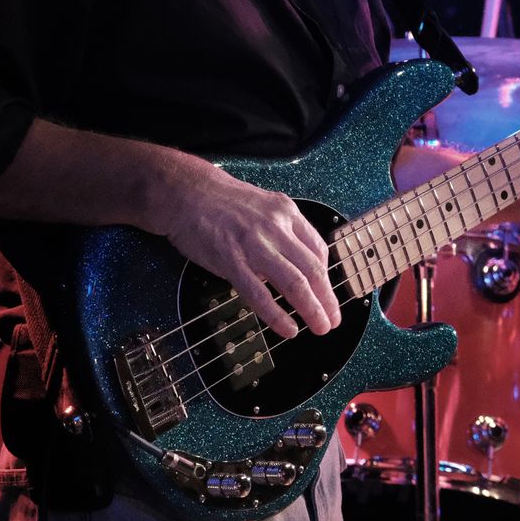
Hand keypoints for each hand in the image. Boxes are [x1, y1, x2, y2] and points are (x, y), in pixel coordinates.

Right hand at [154, 162, 341, 340]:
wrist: (187, 192)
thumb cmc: (222, 202)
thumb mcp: (263, 207)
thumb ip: (281, 232)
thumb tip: (294, 263)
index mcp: (286, 212)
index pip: (318, 249)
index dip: (327, 278)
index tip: (328, 295)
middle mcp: (276, 227)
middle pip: (312, 269)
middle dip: (327, 299)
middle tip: (333, 320)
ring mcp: (254, 244)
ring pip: (294, 282)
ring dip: (311, 309)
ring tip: (320, 328)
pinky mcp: (232, 259)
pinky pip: (259, 293)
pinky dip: (277, 315)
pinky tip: (287, 328)